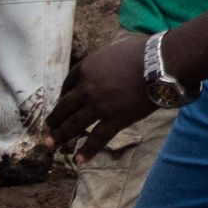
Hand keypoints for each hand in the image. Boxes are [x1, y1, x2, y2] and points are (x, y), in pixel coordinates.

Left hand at [48, 29, 154, 158]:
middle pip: (65, 107)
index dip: (62, 96)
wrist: (161, 63)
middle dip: (54, 121)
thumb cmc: (144, 51)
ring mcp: (99, 106)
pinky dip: (88, 150)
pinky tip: (79, 160)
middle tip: (47, 131)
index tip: (60, 105)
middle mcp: (87, 88)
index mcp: (87, 68)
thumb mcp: (116, 48)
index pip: (67, 84)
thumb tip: (112, 59)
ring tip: (52, 146)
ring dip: (61, 137)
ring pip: (74, 125)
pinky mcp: (115, 120)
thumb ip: (107, 59)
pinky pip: (97, 138)